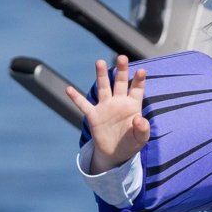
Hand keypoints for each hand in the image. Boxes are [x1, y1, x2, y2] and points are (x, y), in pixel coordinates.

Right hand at [65, 55, 149, 172]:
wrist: (116, 154)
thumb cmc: (131, 144)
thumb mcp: (141, 139)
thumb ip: (143, 129)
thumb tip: (139, 119)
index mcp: (132, 106)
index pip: (136, 89)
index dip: (139, 80)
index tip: (142, 71)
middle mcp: (118, 102)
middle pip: (120, 83)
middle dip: (121, 70)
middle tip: (122, 57)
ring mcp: (105, 107)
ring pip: (103, 88)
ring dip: (101, 75)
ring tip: (100, 62)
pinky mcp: (94, 116)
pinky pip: (83, 105)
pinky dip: (76, 98)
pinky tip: (68, 89)